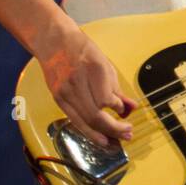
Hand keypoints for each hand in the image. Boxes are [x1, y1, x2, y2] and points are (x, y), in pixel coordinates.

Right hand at [39, 27, 139, 147]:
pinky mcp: (58, 99)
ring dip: (102, 135)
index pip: (106, 99)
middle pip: (95, 115)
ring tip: (116, 142)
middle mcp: (77, 82)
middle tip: (127, 134)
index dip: (118, 108)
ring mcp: (65, 92)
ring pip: (84, 122)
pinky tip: (100, 138)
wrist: (55, 42)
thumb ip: (118, 89)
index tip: (125, 110)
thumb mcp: (105, 65)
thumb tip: (131, 108)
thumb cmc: (82, 50)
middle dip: (114, 129)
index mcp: (92, 69)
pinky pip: (75, 121)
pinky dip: (88, 131)